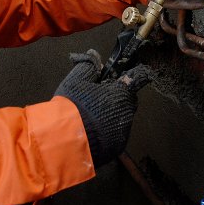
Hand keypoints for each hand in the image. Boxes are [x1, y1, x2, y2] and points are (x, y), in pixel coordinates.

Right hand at [54, 50, 154, 167]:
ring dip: (111, 116)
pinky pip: (115, 135)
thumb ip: (89, 65)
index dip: (130, 77)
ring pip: (122, 119)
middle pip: (127, 100)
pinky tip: (92, 132)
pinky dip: (107, 132)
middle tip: (97, 100)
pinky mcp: (117, 148)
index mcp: (121, 93)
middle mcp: (128, 112)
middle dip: (116, 98)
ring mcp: (124, 132)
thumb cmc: (73, 106)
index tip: (126, 77)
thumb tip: (94, 56)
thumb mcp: (76, 80)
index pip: (136, 79)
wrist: (67, 141)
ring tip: (91, 119)